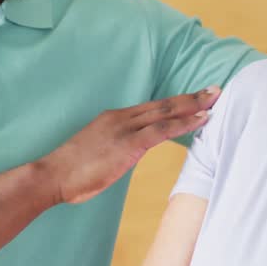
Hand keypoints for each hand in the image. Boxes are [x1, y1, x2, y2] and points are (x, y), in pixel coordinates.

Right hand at [38, 87, 220, 204]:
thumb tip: (126, 157)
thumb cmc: (70, 172)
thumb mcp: (95, 154)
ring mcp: (124, 129)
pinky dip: (185, 123)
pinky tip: (201, 120)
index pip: (151, 107)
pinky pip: (163, 130)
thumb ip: (114, 150)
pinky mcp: (127, 144)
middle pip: (163, 104)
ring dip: (193, 105)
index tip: (193, 97)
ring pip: (166, 112)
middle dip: (190, 97)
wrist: (52, 175)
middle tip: (214, 89)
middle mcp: (120, 118)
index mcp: (112, 119)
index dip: (174, 102)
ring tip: (214, 100)